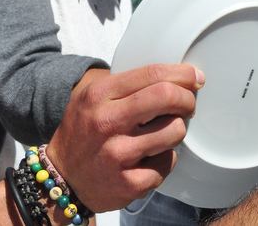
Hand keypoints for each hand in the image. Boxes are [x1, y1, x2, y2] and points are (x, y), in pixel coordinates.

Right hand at [46, 64, 203, 212]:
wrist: (61, 178)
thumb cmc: (85, 131)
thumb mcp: (92, 97)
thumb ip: (127, 84)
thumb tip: (177, 75)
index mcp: (100, 95)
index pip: (153, 74)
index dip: (183, 73)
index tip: (196, 77)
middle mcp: (107, 122)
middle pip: (168, 97)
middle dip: (187, 98)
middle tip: (188, 104)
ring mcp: (117, 154)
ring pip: (174, 131)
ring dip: (178, 130)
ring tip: (166, 132)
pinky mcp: (127, 183)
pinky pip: (167, 163)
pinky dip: (166, 159)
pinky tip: (153, 157)